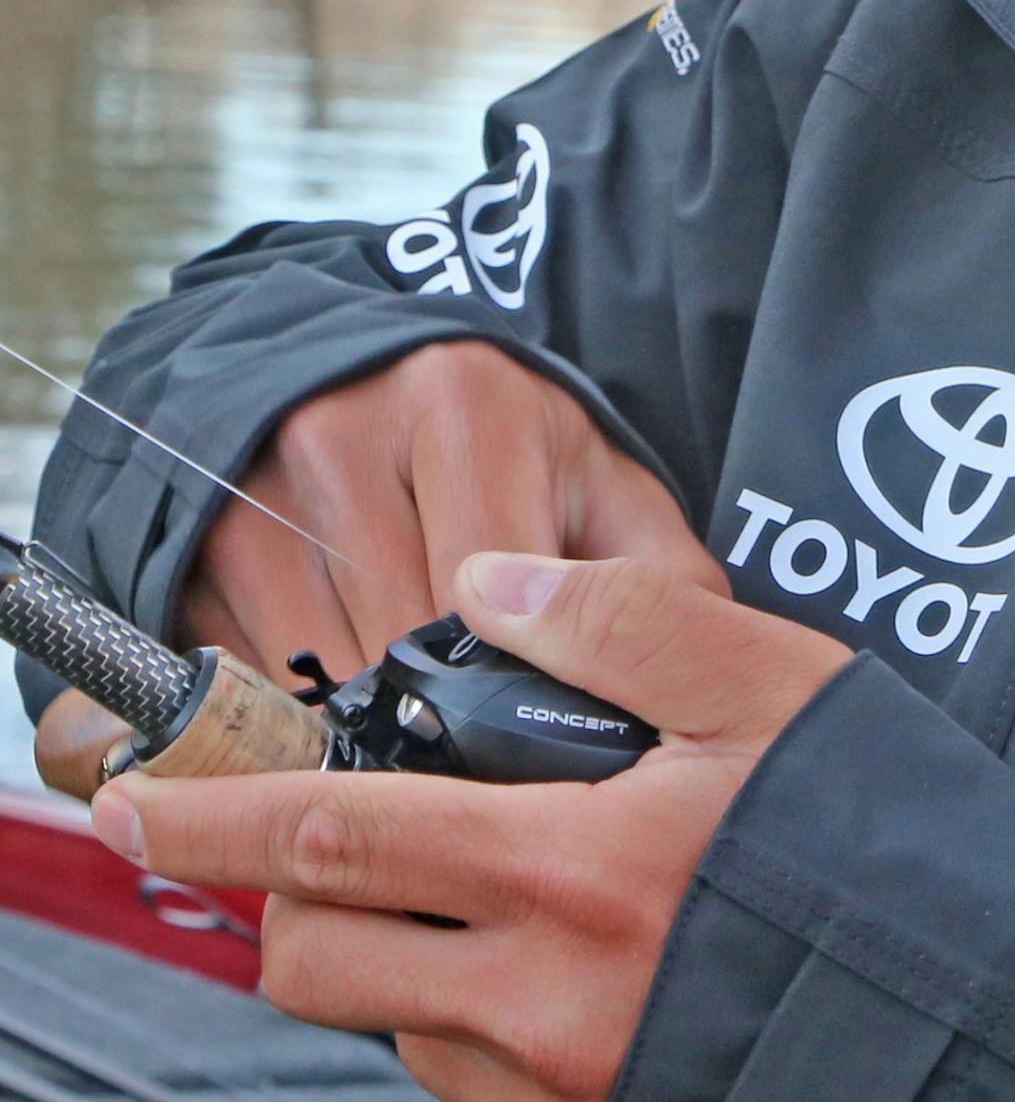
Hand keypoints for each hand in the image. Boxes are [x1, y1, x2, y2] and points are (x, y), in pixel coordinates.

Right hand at [38, 341, 725, 802]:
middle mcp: (342, 430)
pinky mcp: (189, 544)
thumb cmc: (516, 455)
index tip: (530, 751)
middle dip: (433, 724)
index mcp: (465, 406)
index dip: (504, 689)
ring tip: (409, 758)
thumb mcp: (604, 489)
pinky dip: (280, 725)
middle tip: (475, 782)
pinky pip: (228, 681)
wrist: (378, 381)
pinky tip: (334, 727)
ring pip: (300, 676)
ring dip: (354, 734)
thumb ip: (659, 582)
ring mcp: (250, 483)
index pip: (474, 594)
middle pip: (383, 645)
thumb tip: (675, 695)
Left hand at [88, 551, 851, 1101]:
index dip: (214, 812)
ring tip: (467, 881)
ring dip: (379, 948)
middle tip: (321, 826)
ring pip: (383, 1022)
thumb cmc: (892, 844)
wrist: (991, 1011)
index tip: (135, 799)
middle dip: (279, 886)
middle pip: (316, 954)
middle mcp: (538, 998)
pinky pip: (461, 1081)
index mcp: (566, 868)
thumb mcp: (778, 687)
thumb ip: (623, 622)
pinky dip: (453, 1013)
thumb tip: (491, 587)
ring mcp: (560, 1084)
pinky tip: (540, 953)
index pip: (335, 833)